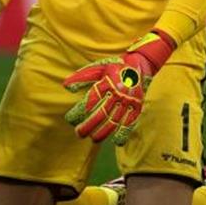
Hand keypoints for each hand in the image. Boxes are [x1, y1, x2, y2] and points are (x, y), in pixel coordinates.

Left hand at [63, 30, 174, 145]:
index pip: (90, 100)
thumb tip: (65, 86)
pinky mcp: (137, 105)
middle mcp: (117, 92)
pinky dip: (124, 132)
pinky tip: (117, 141)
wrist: (140, 63)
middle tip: (79, 134)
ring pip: (114, 120)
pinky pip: (131, 122)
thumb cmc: (115, 67)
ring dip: (103, 132)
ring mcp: (128, 100)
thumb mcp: (98, 67)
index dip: (79, 111)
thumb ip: (82, 77)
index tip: (70, 119)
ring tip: (93, 139)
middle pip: (101, 113)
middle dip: (88, 126)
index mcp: (107, 82)